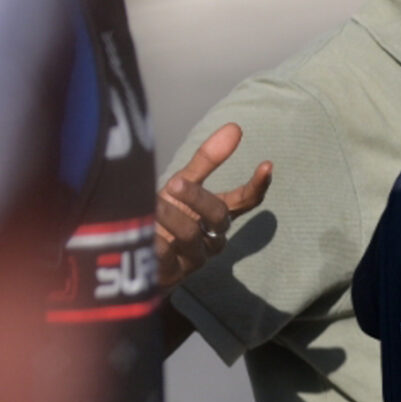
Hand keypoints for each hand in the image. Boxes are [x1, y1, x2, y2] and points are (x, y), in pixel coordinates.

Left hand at [157, 124, 271, 288]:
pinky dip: (152, 239)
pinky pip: (163, 254)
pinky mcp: (170, 274)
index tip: (266, 164)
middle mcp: (213, 238)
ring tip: (149, 207)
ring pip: (190, 235)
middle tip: (175, 182)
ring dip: (169, 216)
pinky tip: (141, 231)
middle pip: (218, 216)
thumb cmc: (164, 218)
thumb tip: (235, 127)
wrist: (132, 259)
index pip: (246, 201)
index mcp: (218, 216)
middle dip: (198, 197)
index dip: (258, 185)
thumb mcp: (182, 185)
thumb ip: (208, 161)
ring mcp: (194, 258)